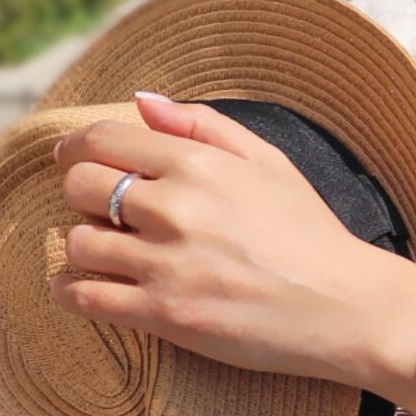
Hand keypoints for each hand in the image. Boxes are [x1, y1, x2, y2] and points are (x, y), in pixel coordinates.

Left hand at [47, 92, 407, 387]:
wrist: (344, 306)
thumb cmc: (309, 232)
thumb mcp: (270, 162)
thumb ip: (205, 126)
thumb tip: (144, 101)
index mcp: (201, 165)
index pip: (103, 139)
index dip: (76, 146)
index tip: (73, 157)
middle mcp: (178, 208)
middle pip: (80, 186)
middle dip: (83, 193)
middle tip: (102, 209)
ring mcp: (168, 264)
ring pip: (79, 243)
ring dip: (85, 245)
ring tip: (108, 252)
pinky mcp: (165, 315)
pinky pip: (84, 298)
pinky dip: (70, 291)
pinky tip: (82, 288)